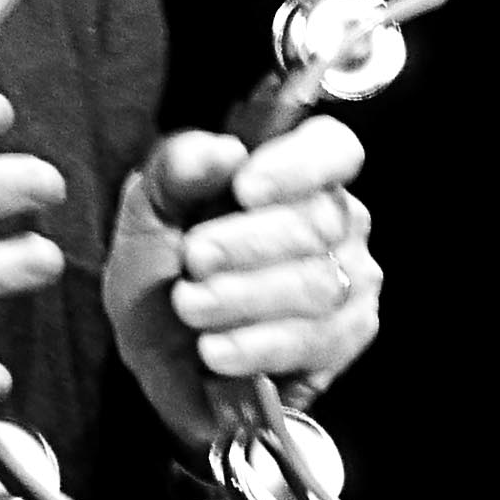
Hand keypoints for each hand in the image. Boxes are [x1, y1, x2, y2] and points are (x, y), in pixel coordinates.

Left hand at [107, 116, 381, 448]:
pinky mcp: (346, 336)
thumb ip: (176, 172)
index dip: (297, 166)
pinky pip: (317, 341)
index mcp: (295, 171)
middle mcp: (337, 221)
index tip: (244, 190)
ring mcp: (350, 279)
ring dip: (245, 297)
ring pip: (320, 285)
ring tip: (191, 306)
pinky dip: (258, 346)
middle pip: (319, 222)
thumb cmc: (162, 268)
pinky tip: (215, 349)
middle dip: (247, 244)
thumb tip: (223, 151)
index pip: (333, 149)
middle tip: (193, 260)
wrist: (159, 351)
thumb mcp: (149, 213)